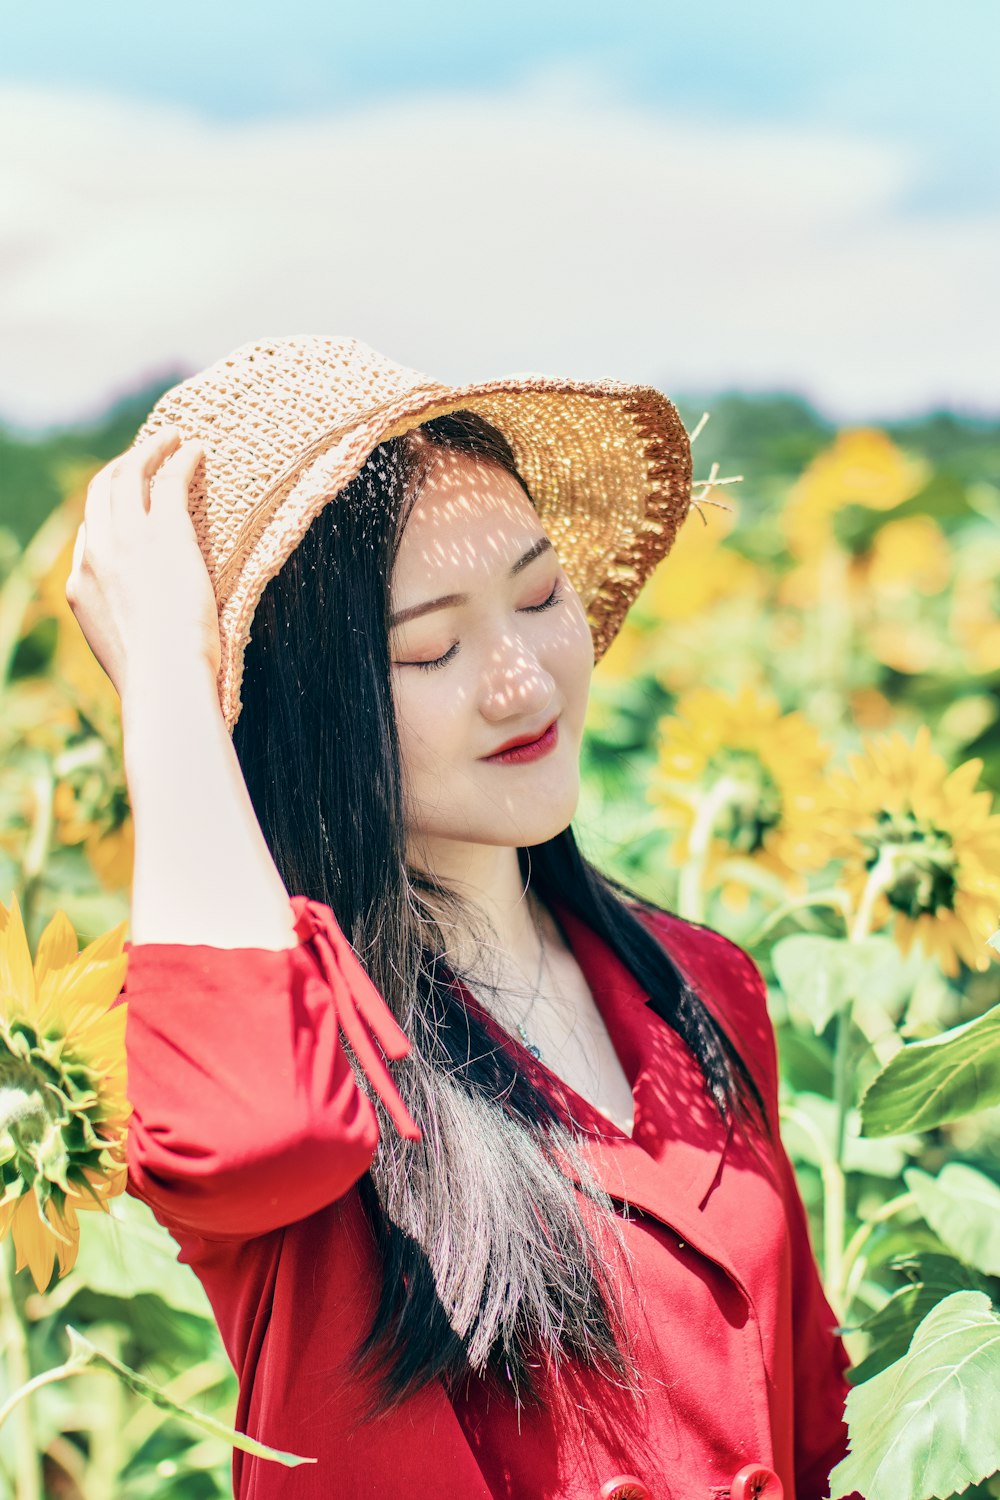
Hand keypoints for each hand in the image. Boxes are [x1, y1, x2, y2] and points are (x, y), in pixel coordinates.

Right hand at [65, 427, 222, 703]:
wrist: (166, 679)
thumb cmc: (158, 680)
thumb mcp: (126, 655)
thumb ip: (126, 631)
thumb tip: (149, 635)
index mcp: (80, 588)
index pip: (89, 534)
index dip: (111, 512)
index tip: (135, 503)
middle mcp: (96, 555)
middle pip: (101, 492)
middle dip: (123, 465)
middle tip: (149, 451)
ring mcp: (127, 541)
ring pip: (130, 474)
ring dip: (150, 449)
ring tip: (173, 437)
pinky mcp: (165, 533)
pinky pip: (170, 480)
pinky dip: (181, 458)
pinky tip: (197, 450)